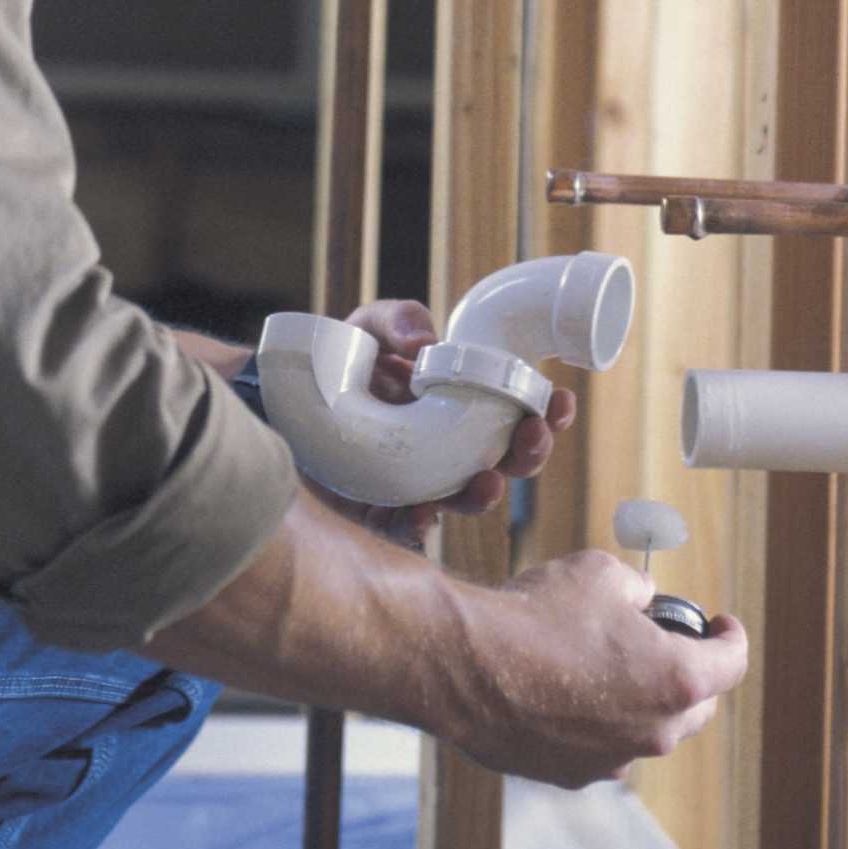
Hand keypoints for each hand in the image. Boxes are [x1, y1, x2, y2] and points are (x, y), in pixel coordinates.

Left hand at [341, 298, 576, 543]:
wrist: (286, 396)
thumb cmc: (341, 359)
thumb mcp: (372, 326)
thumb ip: (399, 320)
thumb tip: (428, 340)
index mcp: (462, 406)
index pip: (518, 416)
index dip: (547, 414)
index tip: (561, 399)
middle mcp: (449, 448)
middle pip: (505, 463)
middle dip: (529, 454)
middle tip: (531, 435)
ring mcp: (418, 482)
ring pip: (465, 500)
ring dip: (483, 495)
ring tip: (487, 482)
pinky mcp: (378, 510)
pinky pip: (406, 528)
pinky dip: (418, 525)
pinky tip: (424, 514)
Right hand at [446, 549, 747, 787]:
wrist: (470, 665)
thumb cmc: (540, 614)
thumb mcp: (602, 572)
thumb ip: (637, 590)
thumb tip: (640, 600)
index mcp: (677, 680)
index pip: (731, 663)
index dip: (730, 637)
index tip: (721, 624)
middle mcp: (654, 732)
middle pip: (696, 706)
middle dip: (689, 672)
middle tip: (664, 641)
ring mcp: (614, 760)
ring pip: (647, 730)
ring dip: (641, 700)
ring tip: (604, 663)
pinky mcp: (573, 775)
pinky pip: (603, 747)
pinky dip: (599, 722)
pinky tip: (566, 690)